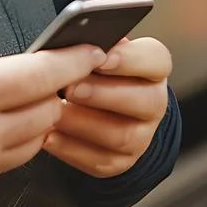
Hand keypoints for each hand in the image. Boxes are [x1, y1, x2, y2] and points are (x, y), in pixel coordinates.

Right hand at [0, 40, 103, 206]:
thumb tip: (1, 61)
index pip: (42, 75)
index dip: (73, 61)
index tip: (92, 50)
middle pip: (49, 108)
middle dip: (56, 89)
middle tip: (50, 74)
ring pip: (39, 136)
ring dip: (41, 116)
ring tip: (25, 100)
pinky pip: (18, 157)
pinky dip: (22, 138)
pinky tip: (7, 125)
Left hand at [46, 36, 171, 178]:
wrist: (100, 110)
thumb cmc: (92, 71)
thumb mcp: (97, 52)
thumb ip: (92, 46)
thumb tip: (72, 44)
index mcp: (152, 68)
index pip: (157, 60)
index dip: (131, 59)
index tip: (101, 56)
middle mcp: (153, 103)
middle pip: (144, 101)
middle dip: (103, 93)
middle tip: (70, 87)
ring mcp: (141, 136)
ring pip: (121, 135)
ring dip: (84, 123)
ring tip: (54, 113)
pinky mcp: (121, 162)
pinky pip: (100, 160)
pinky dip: (71, 149)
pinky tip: (49, 136)